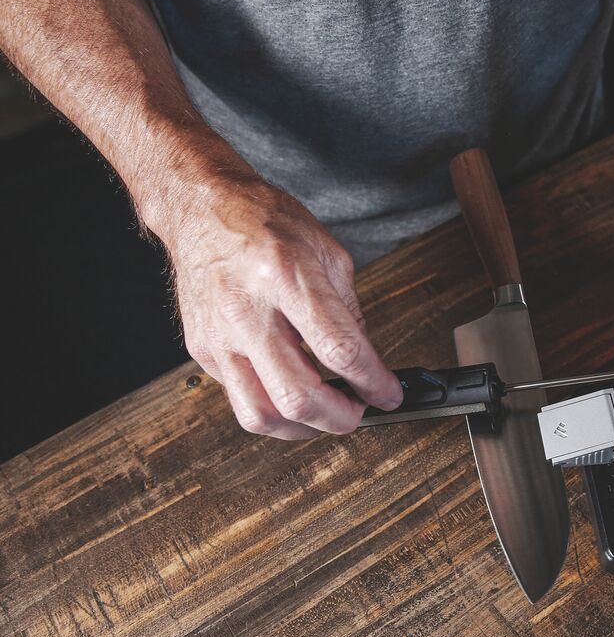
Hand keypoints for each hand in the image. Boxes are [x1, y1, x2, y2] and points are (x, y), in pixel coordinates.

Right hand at [148, 173, 403, 438]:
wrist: (201, 207)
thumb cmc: (264, 222)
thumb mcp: (327, 253)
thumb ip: (349, 313)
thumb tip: (368, 363)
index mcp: (287, 277)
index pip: (339, 350)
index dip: (373, 382)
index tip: (390, 395)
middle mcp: (248, 310)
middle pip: (297, 396)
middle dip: (340, 418)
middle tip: (360, 411)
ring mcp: (219, 335)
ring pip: (261, 415)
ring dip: (304, 429)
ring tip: (327, 414)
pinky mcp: (203, 350)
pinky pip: (240, 399)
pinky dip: (275, 409)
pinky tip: (294, 394)